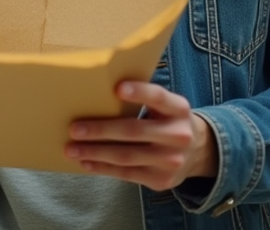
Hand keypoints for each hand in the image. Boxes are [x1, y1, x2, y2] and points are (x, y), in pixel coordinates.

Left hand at [66, 81, 217, 190]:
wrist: (197, 152)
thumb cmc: (168, 120)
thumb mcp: (167, 106)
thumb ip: (144, 99)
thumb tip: (99, 92)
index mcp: (179, 109)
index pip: (158, 97)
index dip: (139, 92)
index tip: (117, 88)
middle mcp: (178, 135)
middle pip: (134, 131)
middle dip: (100, 130)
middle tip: (74, 129)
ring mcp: (171, 161)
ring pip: (126, 156)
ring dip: (95, 152)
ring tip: (72, 149)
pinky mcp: (162, 180)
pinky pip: (126, 174)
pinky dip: (103, 168)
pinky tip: (86, 162)